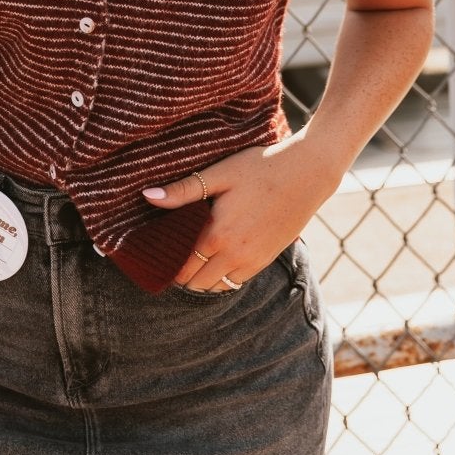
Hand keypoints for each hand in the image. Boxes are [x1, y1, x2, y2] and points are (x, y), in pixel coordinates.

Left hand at [141, 130, 334, 291]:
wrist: (307, 173)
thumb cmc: (260, 167)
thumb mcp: (219, 173)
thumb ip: (183, 190)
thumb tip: (147, 196)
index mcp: (216, 234)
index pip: (181, 265)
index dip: (166, 265)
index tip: (156, 259)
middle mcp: (233, 254)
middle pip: (196, 282)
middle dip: (180, 276)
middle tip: (168, 262)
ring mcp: (252, 260)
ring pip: (216, 287)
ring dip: (201, 280)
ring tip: (189, 264)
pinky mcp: (266, 259)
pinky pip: (236, 282)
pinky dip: (222, 279)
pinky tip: (215, 264)